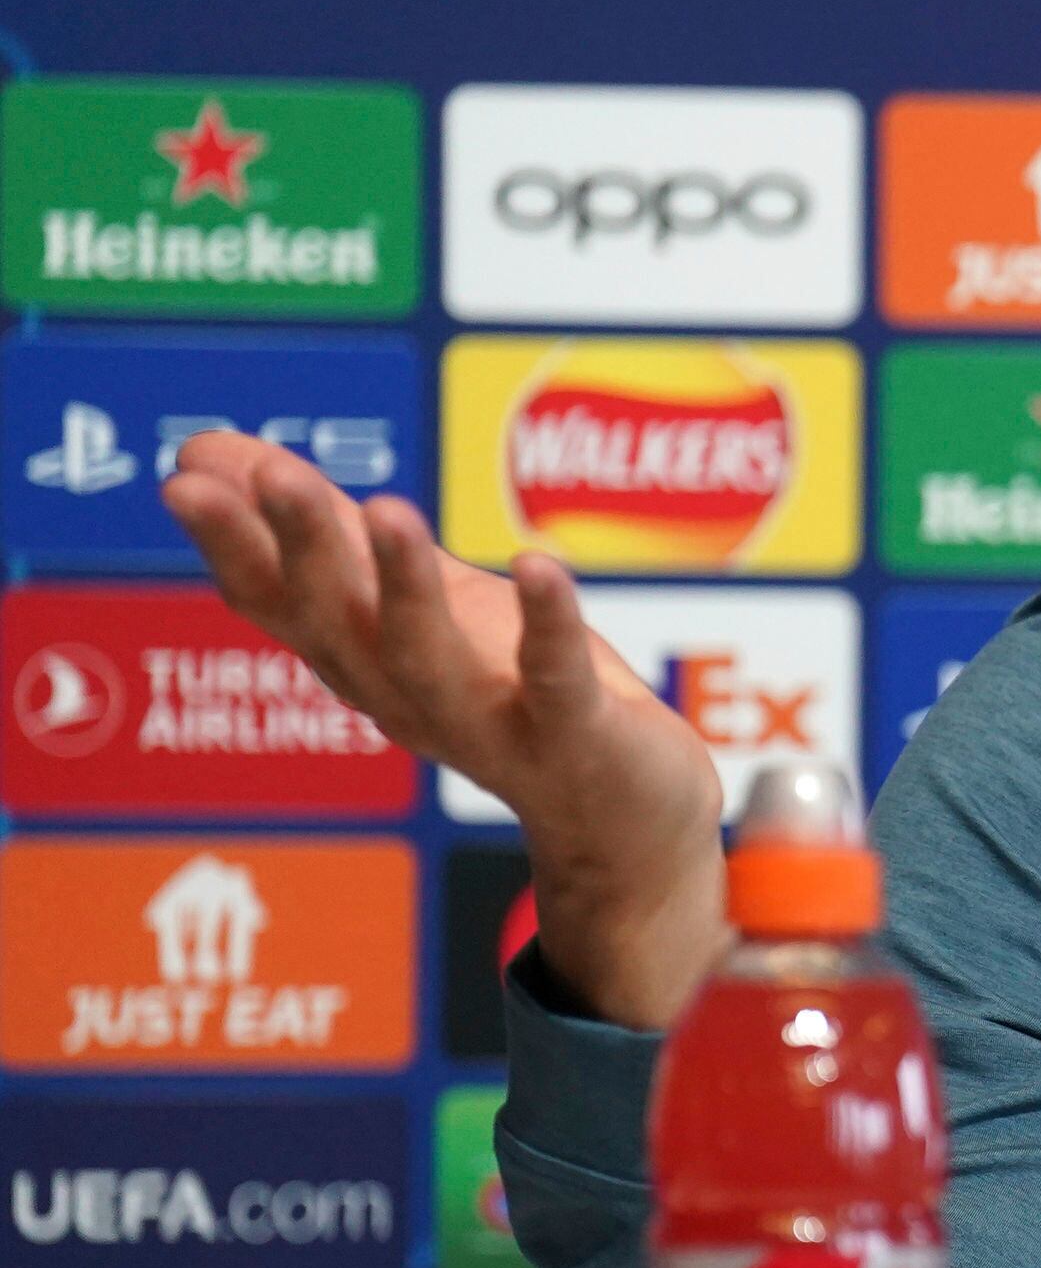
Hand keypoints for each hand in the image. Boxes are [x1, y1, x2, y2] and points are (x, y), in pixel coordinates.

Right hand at [162, 431, 729, 1028]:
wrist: (629, 816)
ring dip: (404, 585)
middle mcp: (409, 699)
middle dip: (305, 548)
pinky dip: (546, 624)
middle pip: (341, 624)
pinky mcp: (575, 736)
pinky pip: (554, 681)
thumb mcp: (418, 601)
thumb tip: (205, 451)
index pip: (281, 604)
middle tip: (272, 474)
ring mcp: (492, 724)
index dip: (233, 545)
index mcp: (364, 662)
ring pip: (428, 657)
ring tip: (387, 510)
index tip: (186, 475)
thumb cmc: (515, 691)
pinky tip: (540, 564)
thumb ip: (329, 532)